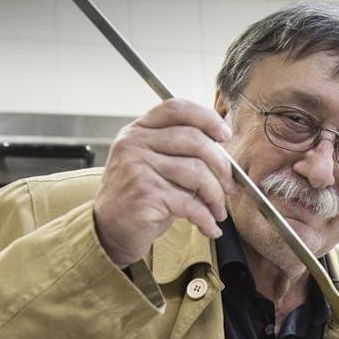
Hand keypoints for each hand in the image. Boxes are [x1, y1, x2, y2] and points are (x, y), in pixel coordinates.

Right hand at [93, 99, 237, 267]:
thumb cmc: (138, 198)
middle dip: (222, 166)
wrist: (108, 230)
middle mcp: (134, 144)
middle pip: (195, 140)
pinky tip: (210, 226)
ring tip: (218, 210)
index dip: (206, 118)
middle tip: (229, 186)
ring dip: (216, 196)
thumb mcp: (153, 165)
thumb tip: (223, 154)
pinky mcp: (145, 194)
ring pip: (197, 172)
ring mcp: (137, 168)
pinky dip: (207, 218)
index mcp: (138, 131)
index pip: (176, 108)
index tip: (225, 135)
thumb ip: (179, 152)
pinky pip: (190, 203)